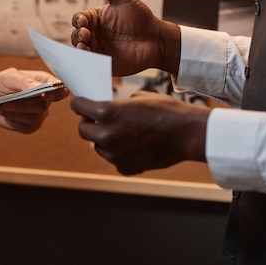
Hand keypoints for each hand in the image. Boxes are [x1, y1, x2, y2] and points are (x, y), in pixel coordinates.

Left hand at [0, 68, 68, 133]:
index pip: (60, 89)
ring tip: (2, 105)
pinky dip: (12, 121)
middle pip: (44, 106)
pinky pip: (26, 127)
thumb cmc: (0, 83)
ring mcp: (39, 113)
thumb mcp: (10, 76)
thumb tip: (40, 89)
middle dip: (22, 105)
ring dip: (14, 112)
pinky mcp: (31, 126)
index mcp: (44, 82)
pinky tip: (6, 113)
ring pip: (33, 118)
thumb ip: (25, 81)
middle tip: (6, 101)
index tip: (44, 93)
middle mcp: (46, 98)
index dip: (56, 93)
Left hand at [70, 91, 209, 174]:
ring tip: (122, 132)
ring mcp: (114, 154)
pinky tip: (134, 145)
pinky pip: (113, 158)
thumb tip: (107, 108)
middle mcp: (105, 135)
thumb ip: (117, 105)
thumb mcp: (137, 97)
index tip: (83, 104)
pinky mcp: (124, 167)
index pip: (78, 107)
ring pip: (97, 146)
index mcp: (106, 113)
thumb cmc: (166, 110)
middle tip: (99, 119)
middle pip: (82, 130)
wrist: (187, 133)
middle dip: (89, 123)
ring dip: (104, 139)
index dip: (80, 104)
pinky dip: (119, 153)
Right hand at [71, 0, 180, 75]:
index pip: (78, 19)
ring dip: (79, 49)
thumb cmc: (141, 17)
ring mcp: (98, 49)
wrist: (156, 40)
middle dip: (77, 35)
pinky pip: (90, 65)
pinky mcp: (103, 64)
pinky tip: (90, 59)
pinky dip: (86, 63)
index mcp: (95, 18)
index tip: (83, 22)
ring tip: (85, 47)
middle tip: (86, 35)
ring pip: (80, 50)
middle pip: (75, 35)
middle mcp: (94, 34)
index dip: (78, 21)